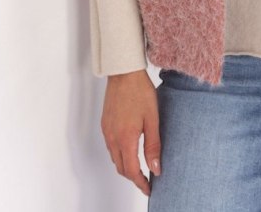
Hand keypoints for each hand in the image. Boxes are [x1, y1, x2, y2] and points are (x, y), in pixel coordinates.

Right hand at [101, 68, 161, 196]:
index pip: (131, 170)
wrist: (124, 72)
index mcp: (125, 138)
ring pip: (114, 158)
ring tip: (140, 166)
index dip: (140, 182)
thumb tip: (156, 168)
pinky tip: (130, 149)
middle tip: (146, 180)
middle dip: (133, 176)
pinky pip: (111, 146)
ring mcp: (107, 130)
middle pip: (120, 167)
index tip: (148, 188)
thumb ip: (153, 146)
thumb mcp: (152, 119)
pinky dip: (120, 154)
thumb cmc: (140, 91)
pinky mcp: (105, 124)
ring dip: (126, 166)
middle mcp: (112, 137)